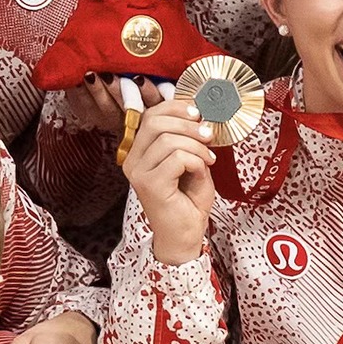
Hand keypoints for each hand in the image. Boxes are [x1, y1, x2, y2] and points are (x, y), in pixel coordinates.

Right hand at [124, 89, 224, 264]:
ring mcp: (139, 173)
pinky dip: (196, 160)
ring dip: (196, 146)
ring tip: (209, 158)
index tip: (198, 113)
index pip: (150, 115)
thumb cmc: (188, 201)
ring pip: (168, 139)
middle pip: (155, 122)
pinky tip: (202, 171)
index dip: (176, 107)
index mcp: (139, 152)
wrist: (185, 236)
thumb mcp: (190, 161)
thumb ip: (188, 139)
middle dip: (188, 124)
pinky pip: (177, 157)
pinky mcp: (150, 185)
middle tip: (208, 135)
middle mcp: (133, 161)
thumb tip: (199, 114)